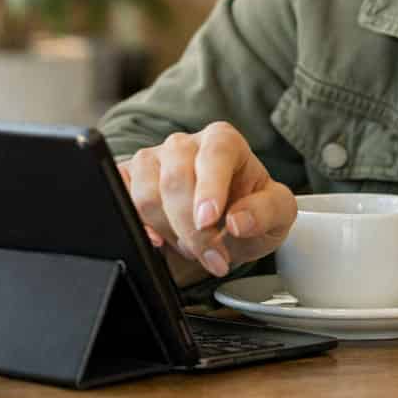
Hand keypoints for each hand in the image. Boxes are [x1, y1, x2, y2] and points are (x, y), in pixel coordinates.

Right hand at [118, 122, 296, 284]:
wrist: (224, 228)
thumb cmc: (250, 212)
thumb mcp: (279, 215)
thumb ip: (266, 212)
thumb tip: (238, 221)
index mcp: (223, 141)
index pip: (214, 154)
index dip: (210, 187)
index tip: (210, 220)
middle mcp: (184, 145)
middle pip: (175, 179)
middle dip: (192, 227)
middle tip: (213, 256)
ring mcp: (152, 160)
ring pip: (145, 194)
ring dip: (169, 231)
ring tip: (192, 246)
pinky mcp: (127, 179)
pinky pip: (118, 198)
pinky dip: (136, 225)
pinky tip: (157, 241)